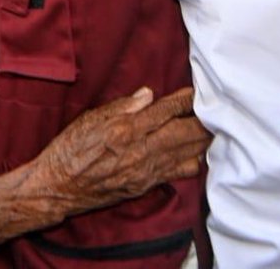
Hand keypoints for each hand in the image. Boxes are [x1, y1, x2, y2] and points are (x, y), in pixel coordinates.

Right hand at [24, 87, 208, 216]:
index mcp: (124, 129)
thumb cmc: (69, 148)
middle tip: (219, 112)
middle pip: (183, 134)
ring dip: (202, 142)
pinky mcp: (144, 185)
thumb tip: (148, 95)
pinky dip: (191, 162)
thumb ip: (121, 107)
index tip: (196, 93)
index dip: (183, 101)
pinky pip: (176, 174)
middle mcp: (138, 150)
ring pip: (185, 155)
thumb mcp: (89, 119)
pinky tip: (196, 154)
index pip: (164, 111)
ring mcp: (144, 171)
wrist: (59, 186)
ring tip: (215, 131)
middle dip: (202, 122)